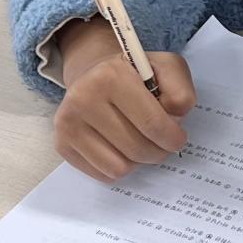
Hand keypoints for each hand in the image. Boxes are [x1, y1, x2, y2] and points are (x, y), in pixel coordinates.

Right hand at [55, 20, 196, 183]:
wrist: (94, 75)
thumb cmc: (136, 76)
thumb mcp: (166, 68)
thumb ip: (180, 91)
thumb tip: (174, 119)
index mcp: (111, 75)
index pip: (152, 124)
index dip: (173, 138)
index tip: (177, 139)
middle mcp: (83, 97)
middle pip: (137, 149)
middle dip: (158, 151)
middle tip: (161, 143)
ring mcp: (68, 123)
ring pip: (120, 168)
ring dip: (137, 161)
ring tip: (138, 140)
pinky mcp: (62, 143)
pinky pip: (103, 174)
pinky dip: (118, 166)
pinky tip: (119, 146)